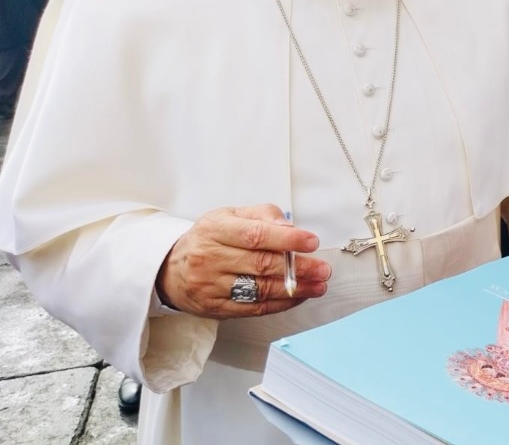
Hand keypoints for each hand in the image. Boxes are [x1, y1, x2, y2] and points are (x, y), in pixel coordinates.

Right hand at [155, 204, 329, 318]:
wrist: (170, 268)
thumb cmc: (209, 238)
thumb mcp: (230, 215)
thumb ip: (263, 215)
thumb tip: (290, 227)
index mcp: (215, 230)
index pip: (255, 235)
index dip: (286, 239)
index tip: (311, 242)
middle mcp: (210, 258)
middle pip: (260, 265)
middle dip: (297, 268)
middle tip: (323, 269)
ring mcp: (211, 286)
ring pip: (259, 290)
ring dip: (294, 289)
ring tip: (318, 286)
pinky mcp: (215, 308)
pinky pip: (253, 308)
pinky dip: (280, 304)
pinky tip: (298, 296)